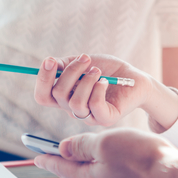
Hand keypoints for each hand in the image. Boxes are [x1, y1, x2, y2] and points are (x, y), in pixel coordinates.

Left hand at [33, 129, 177, 177]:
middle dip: (73, 169)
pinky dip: (114, 177)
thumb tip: (63, 148)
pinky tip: (126, 168)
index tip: (38, 155)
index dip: (49, 158)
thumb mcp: (107, 142)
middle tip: (76, 154)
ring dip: (96, 173)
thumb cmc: (144, 159)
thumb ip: (83, 145)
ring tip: (105, 158)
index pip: (63, 167)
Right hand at [34, 54, 157, 126]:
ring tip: (98, 71)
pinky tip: (105, 81)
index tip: (50, 61)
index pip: (42, 96)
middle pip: (57, 95)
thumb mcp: (83, 63)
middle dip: (71, 71)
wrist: (134, 78)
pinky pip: (94, 106)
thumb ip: (64, 65)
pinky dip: (98, 88)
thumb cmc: (108, 70)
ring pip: (75, 102)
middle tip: (86, 59)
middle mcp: (73, 109)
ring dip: (86, 80)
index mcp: (65, 97)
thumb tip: (48, 63)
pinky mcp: (105, 119)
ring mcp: (89, 116)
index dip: (42, 79)